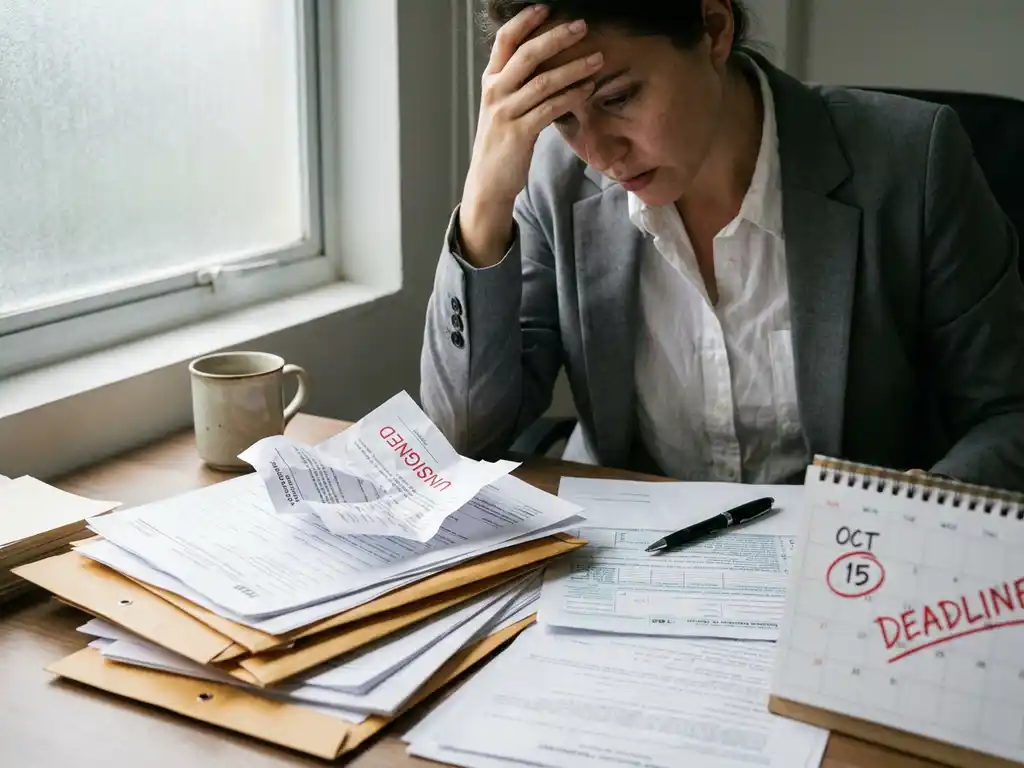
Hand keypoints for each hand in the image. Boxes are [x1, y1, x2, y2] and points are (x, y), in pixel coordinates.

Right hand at [459, 5, 602, 265]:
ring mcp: (505, 113)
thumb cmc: (501, 143)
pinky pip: (550, 109)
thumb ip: (518, 84)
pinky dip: (571, 96)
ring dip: (574, 68)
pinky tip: (588, 88)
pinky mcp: (519, 134)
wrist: (488, 181)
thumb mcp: (503, 107)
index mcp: (490, 81)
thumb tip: (547, 60)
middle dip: (557, 37)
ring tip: (597, 58)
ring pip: (543, 81)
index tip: (547, 8)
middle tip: (582, 25)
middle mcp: (495, 92)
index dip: (525, 21)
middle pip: (527, 55)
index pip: (505, 40)